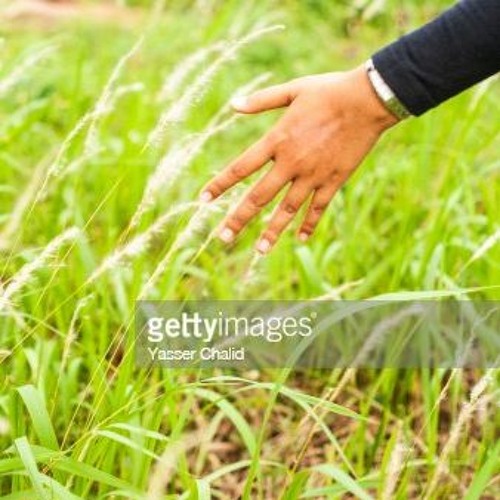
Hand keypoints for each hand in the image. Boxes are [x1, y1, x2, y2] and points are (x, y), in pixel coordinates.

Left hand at [200, 65, 398, 253]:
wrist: (367, 100)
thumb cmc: (328, 91)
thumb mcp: (292, 90)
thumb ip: (261, 101)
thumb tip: (233, 105)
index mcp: (277, 140)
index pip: (240, 167)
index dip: (220, 184)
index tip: (202, 199)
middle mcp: (291, 162)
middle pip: (259, 197)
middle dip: (239, 219)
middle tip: (223, 237)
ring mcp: (313, 175)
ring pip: (288, 210)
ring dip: (272, 232)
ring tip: (260, 252)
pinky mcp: (334, 180)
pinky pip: (318, 208)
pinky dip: (309, 225)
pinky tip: (301, 240)